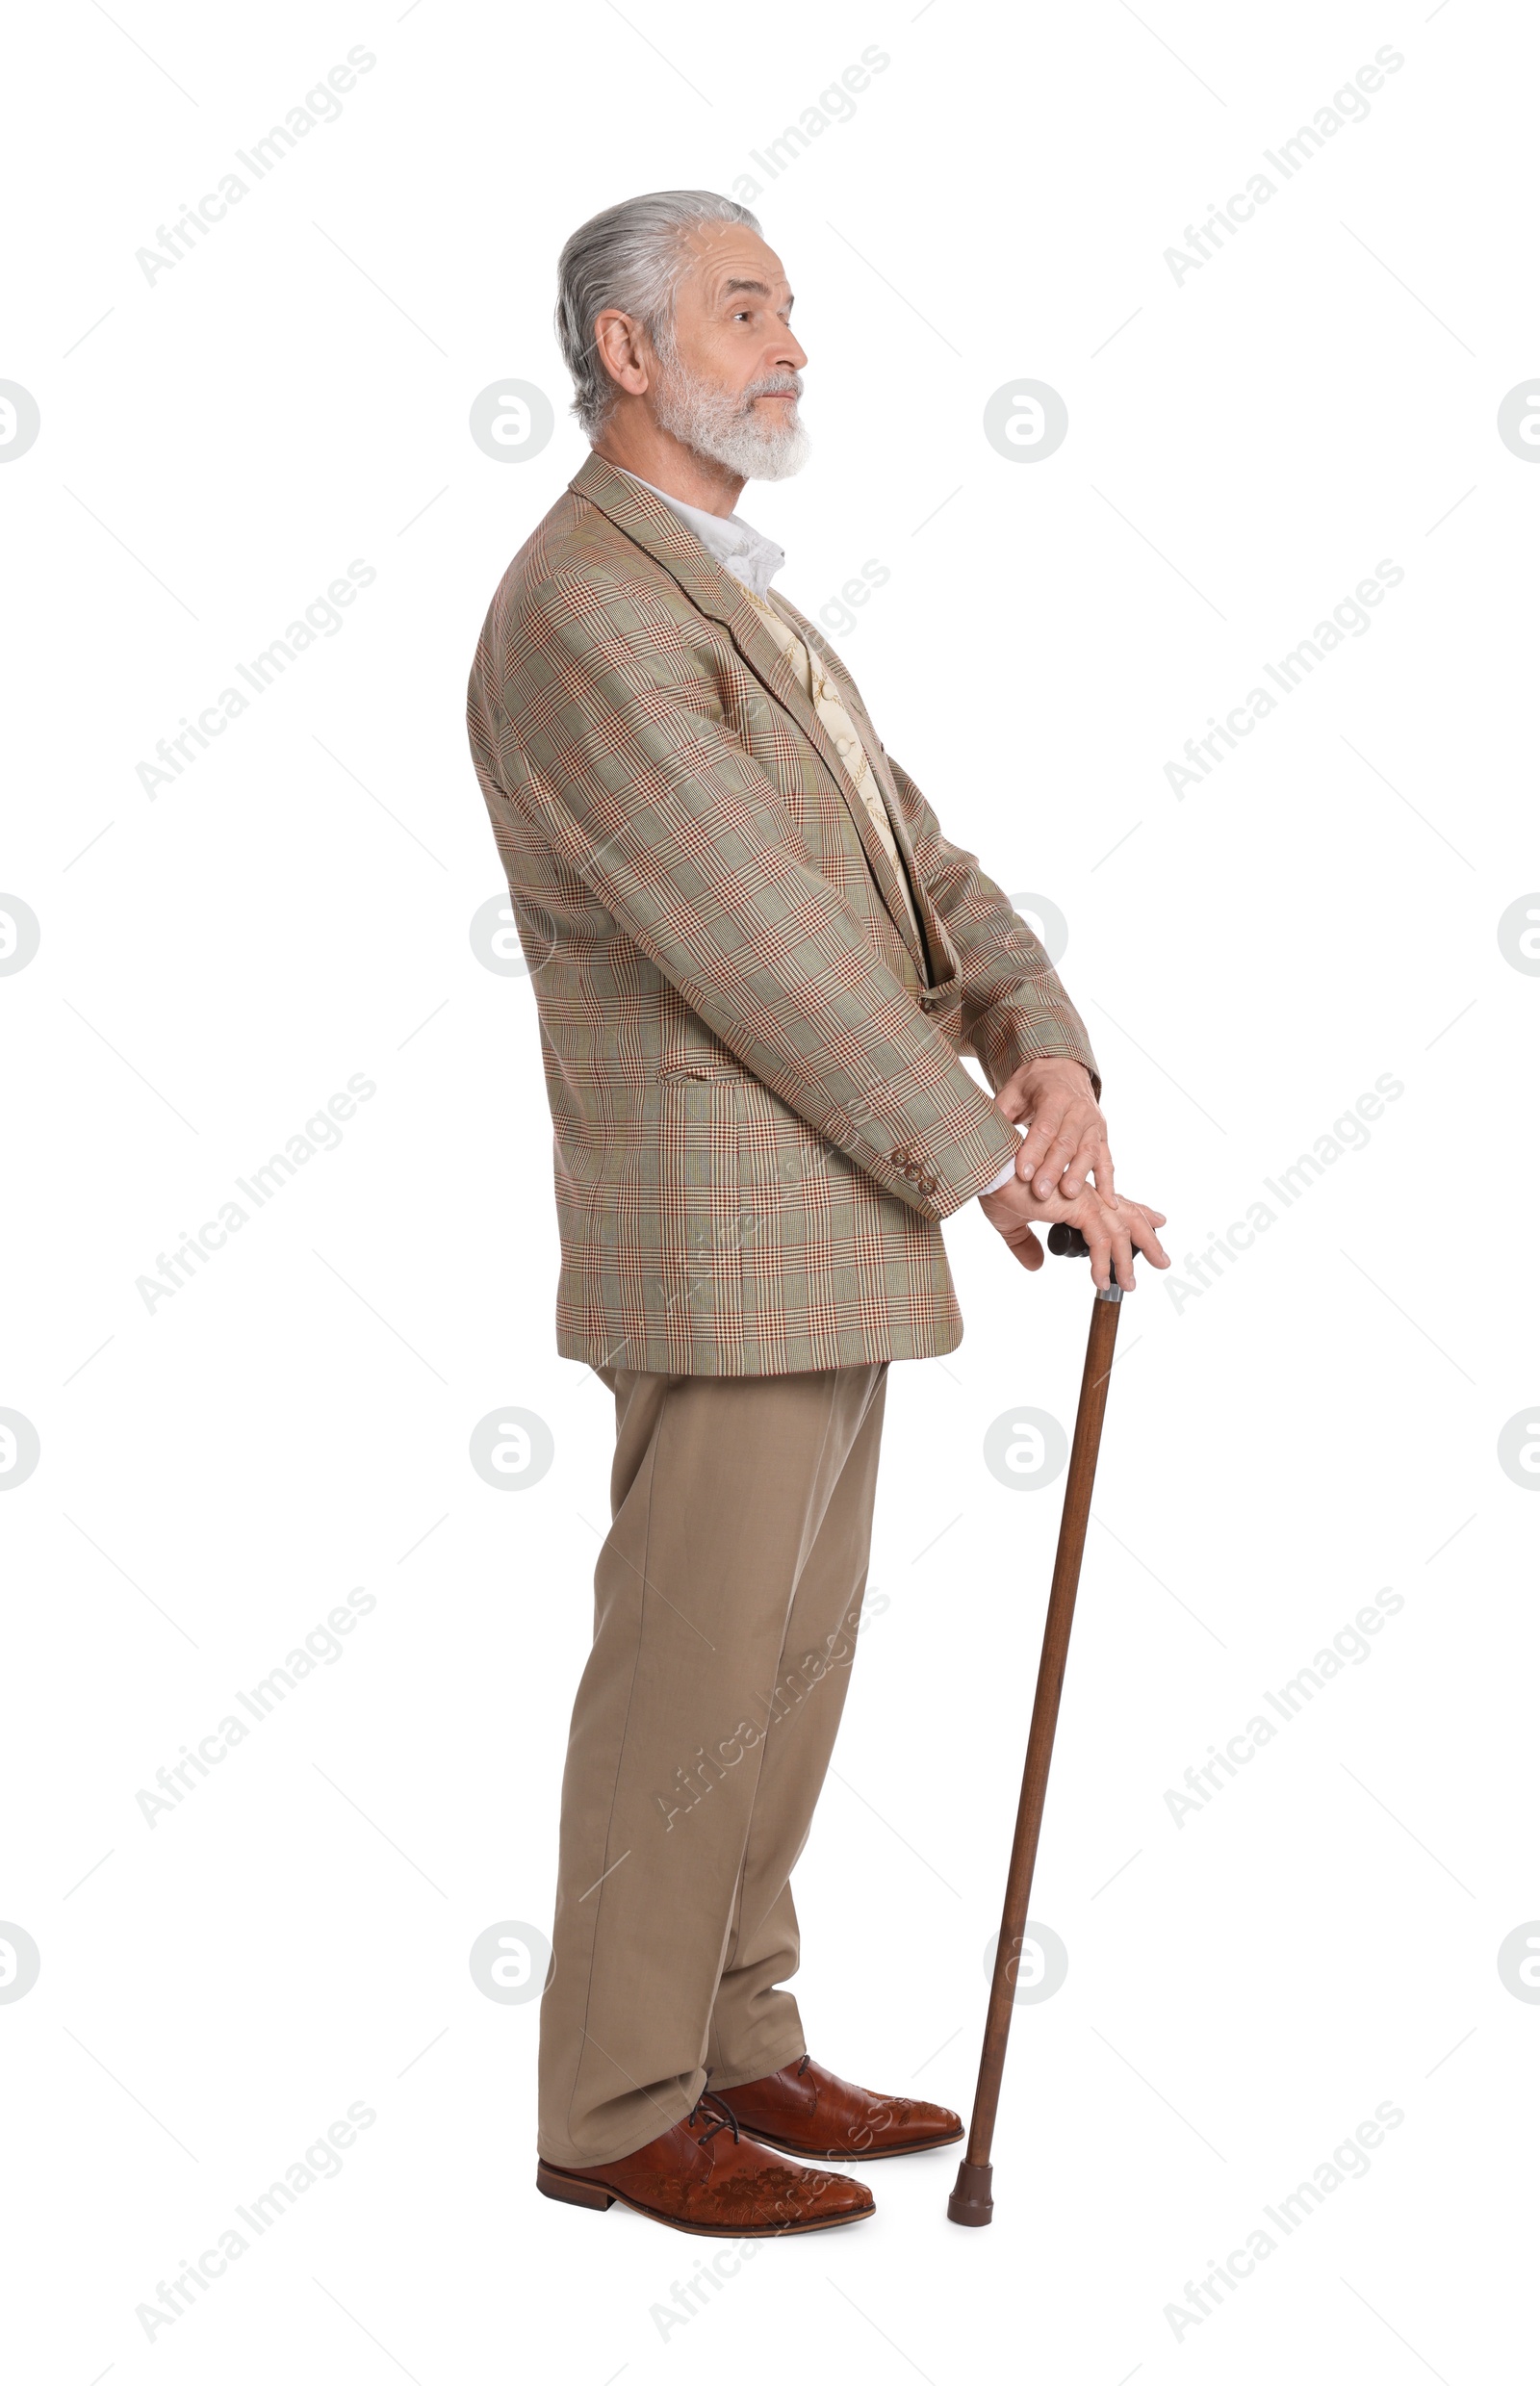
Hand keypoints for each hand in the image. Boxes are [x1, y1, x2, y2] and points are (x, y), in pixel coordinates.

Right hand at [979, 1174, 1169, 1292]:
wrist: (988, 1169)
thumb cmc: (997, 1186)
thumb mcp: (1012, 1223)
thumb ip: (1026, 1245)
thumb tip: (1036, 1266)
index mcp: (1075, 1194)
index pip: (1114, 1207)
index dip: (1137, 1216)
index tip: (1156, 1224)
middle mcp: (1085, 1193)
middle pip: (1127, 1217)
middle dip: (1147, 1239)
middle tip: (1162, 1260)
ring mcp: (1084, 1199)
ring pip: (1119, 1233)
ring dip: (1128, 1261)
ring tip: (1131, 1284)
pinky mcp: (1077, 1208)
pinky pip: (1100, 1241)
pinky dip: (1104, 1263)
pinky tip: (1101, 1281)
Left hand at [993, 1056, 1112, 1201]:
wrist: (1063, 1069)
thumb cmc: (1033, 1085)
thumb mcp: (1013, 1091)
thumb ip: (1001, 1112)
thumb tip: (985, 1135)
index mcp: (1054, 1096)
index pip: (1045, 1127)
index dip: (1034, 1150)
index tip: (1022, 1173)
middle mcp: (1078, 1109)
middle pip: (1066, 1143)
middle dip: (1053, 1169)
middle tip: (1041, 1193)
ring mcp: (1093, 1123)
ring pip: (1088, 1152)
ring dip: (1079, 1175)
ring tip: (1069, 1196)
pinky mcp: (1102, 1136)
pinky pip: (1106, 1160)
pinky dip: (1108, 1182)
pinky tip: (1107, 1203)